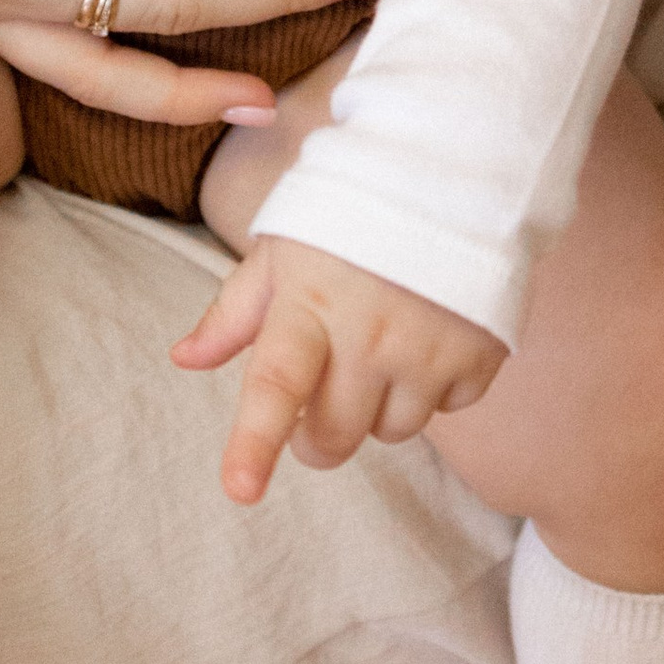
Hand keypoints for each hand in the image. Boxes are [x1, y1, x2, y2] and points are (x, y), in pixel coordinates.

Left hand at [175, 235, 505, 500]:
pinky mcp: (479, 353)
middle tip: (317, 410)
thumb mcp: (282, 251)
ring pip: (393, 432)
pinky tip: (430, 338)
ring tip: (382, 353)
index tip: (240, 491)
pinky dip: (435, 388)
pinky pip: (449, 409)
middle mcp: (370, 333)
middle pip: (335, 436)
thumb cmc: (350, 215)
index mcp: (309, 305)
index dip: (255, 443)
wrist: (452, 172)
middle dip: (318, 438)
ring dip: (380, 409)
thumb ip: (234, 312)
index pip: (276, 386)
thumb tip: (183, 359)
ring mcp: (429, 347)